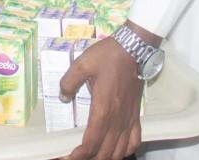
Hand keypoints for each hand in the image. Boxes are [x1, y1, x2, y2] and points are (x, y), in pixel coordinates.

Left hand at [60, 35, 143, 159]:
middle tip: (76, 157)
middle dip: (89, 159)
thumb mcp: (82, 64)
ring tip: (92, 156)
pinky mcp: (136, 115)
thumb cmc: (107, 56)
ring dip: (106, 158)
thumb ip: (68, 82)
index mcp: (103, 109)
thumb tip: (63, 97)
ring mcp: (128, 119)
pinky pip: (134, 141)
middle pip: (105, 152)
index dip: (79, 156)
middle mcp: (117, 119)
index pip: (91, 143)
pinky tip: (117, 151)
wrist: (132, 49)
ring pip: (120, 151)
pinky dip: (125, 151)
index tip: (68, 158)